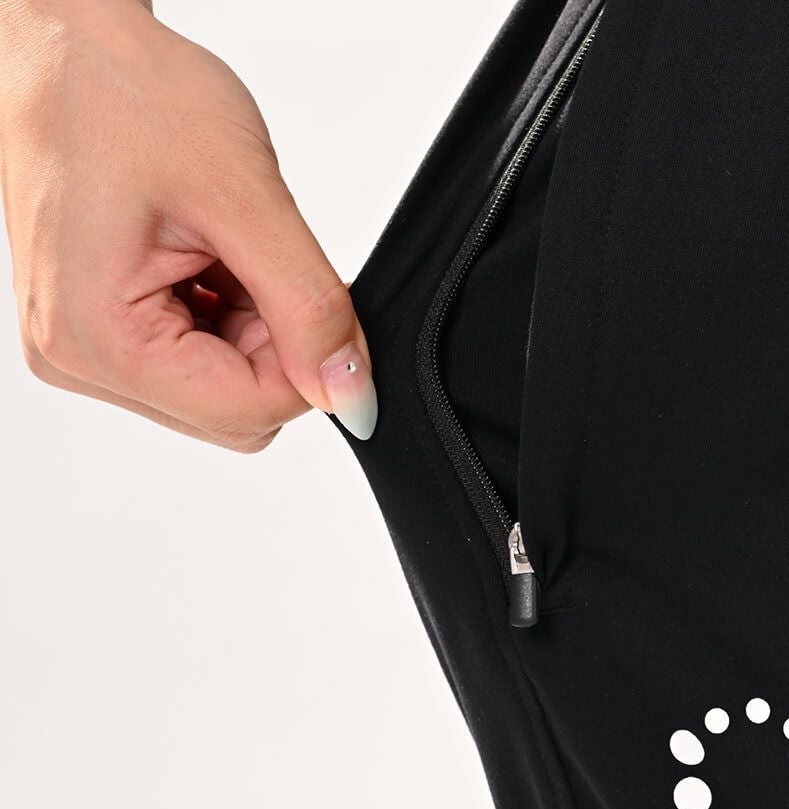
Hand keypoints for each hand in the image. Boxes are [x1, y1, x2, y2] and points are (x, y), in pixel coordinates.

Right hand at [0, 0, 376, 448]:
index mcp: (98, 340)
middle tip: (252, 257)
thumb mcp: (246, 199)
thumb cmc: (124, 93)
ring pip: (223, 393)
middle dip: (273, 345)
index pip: (250, 413)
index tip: (301, 289)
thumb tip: (352, 396)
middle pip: (236, 414)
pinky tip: (204, 256)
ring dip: (249, 327)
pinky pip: (196, 364)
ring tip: (217, 245)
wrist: (64, 42)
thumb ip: (311, 309)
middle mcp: (78, 360)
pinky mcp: (97, 333)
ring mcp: (83, 350)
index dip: (304, 361)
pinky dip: (225, 316)